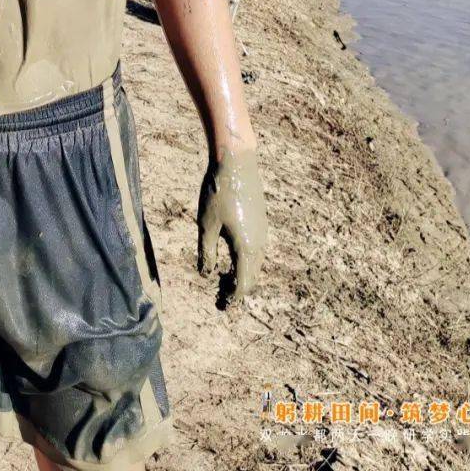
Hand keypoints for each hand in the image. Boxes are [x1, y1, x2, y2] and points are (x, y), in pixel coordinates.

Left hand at [197, 148, 266, 303]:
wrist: (237, 163)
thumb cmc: (218, 193)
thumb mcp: (206, 225)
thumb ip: (207, 253)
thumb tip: (206, 275)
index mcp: (246, 249)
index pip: (243, 284)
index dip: (232, 298)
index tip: (222, 306)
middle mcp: (260, 244)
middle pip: (252, 277)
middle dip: (238, 290)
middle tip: (222, 297)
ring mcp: (263, 233)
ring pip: (256, 264)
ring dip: (243, 275)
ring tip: (224, 279)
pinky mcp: (261, 222)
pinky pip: (257, 251)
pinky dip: (246, 261)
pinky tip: (232, 257)